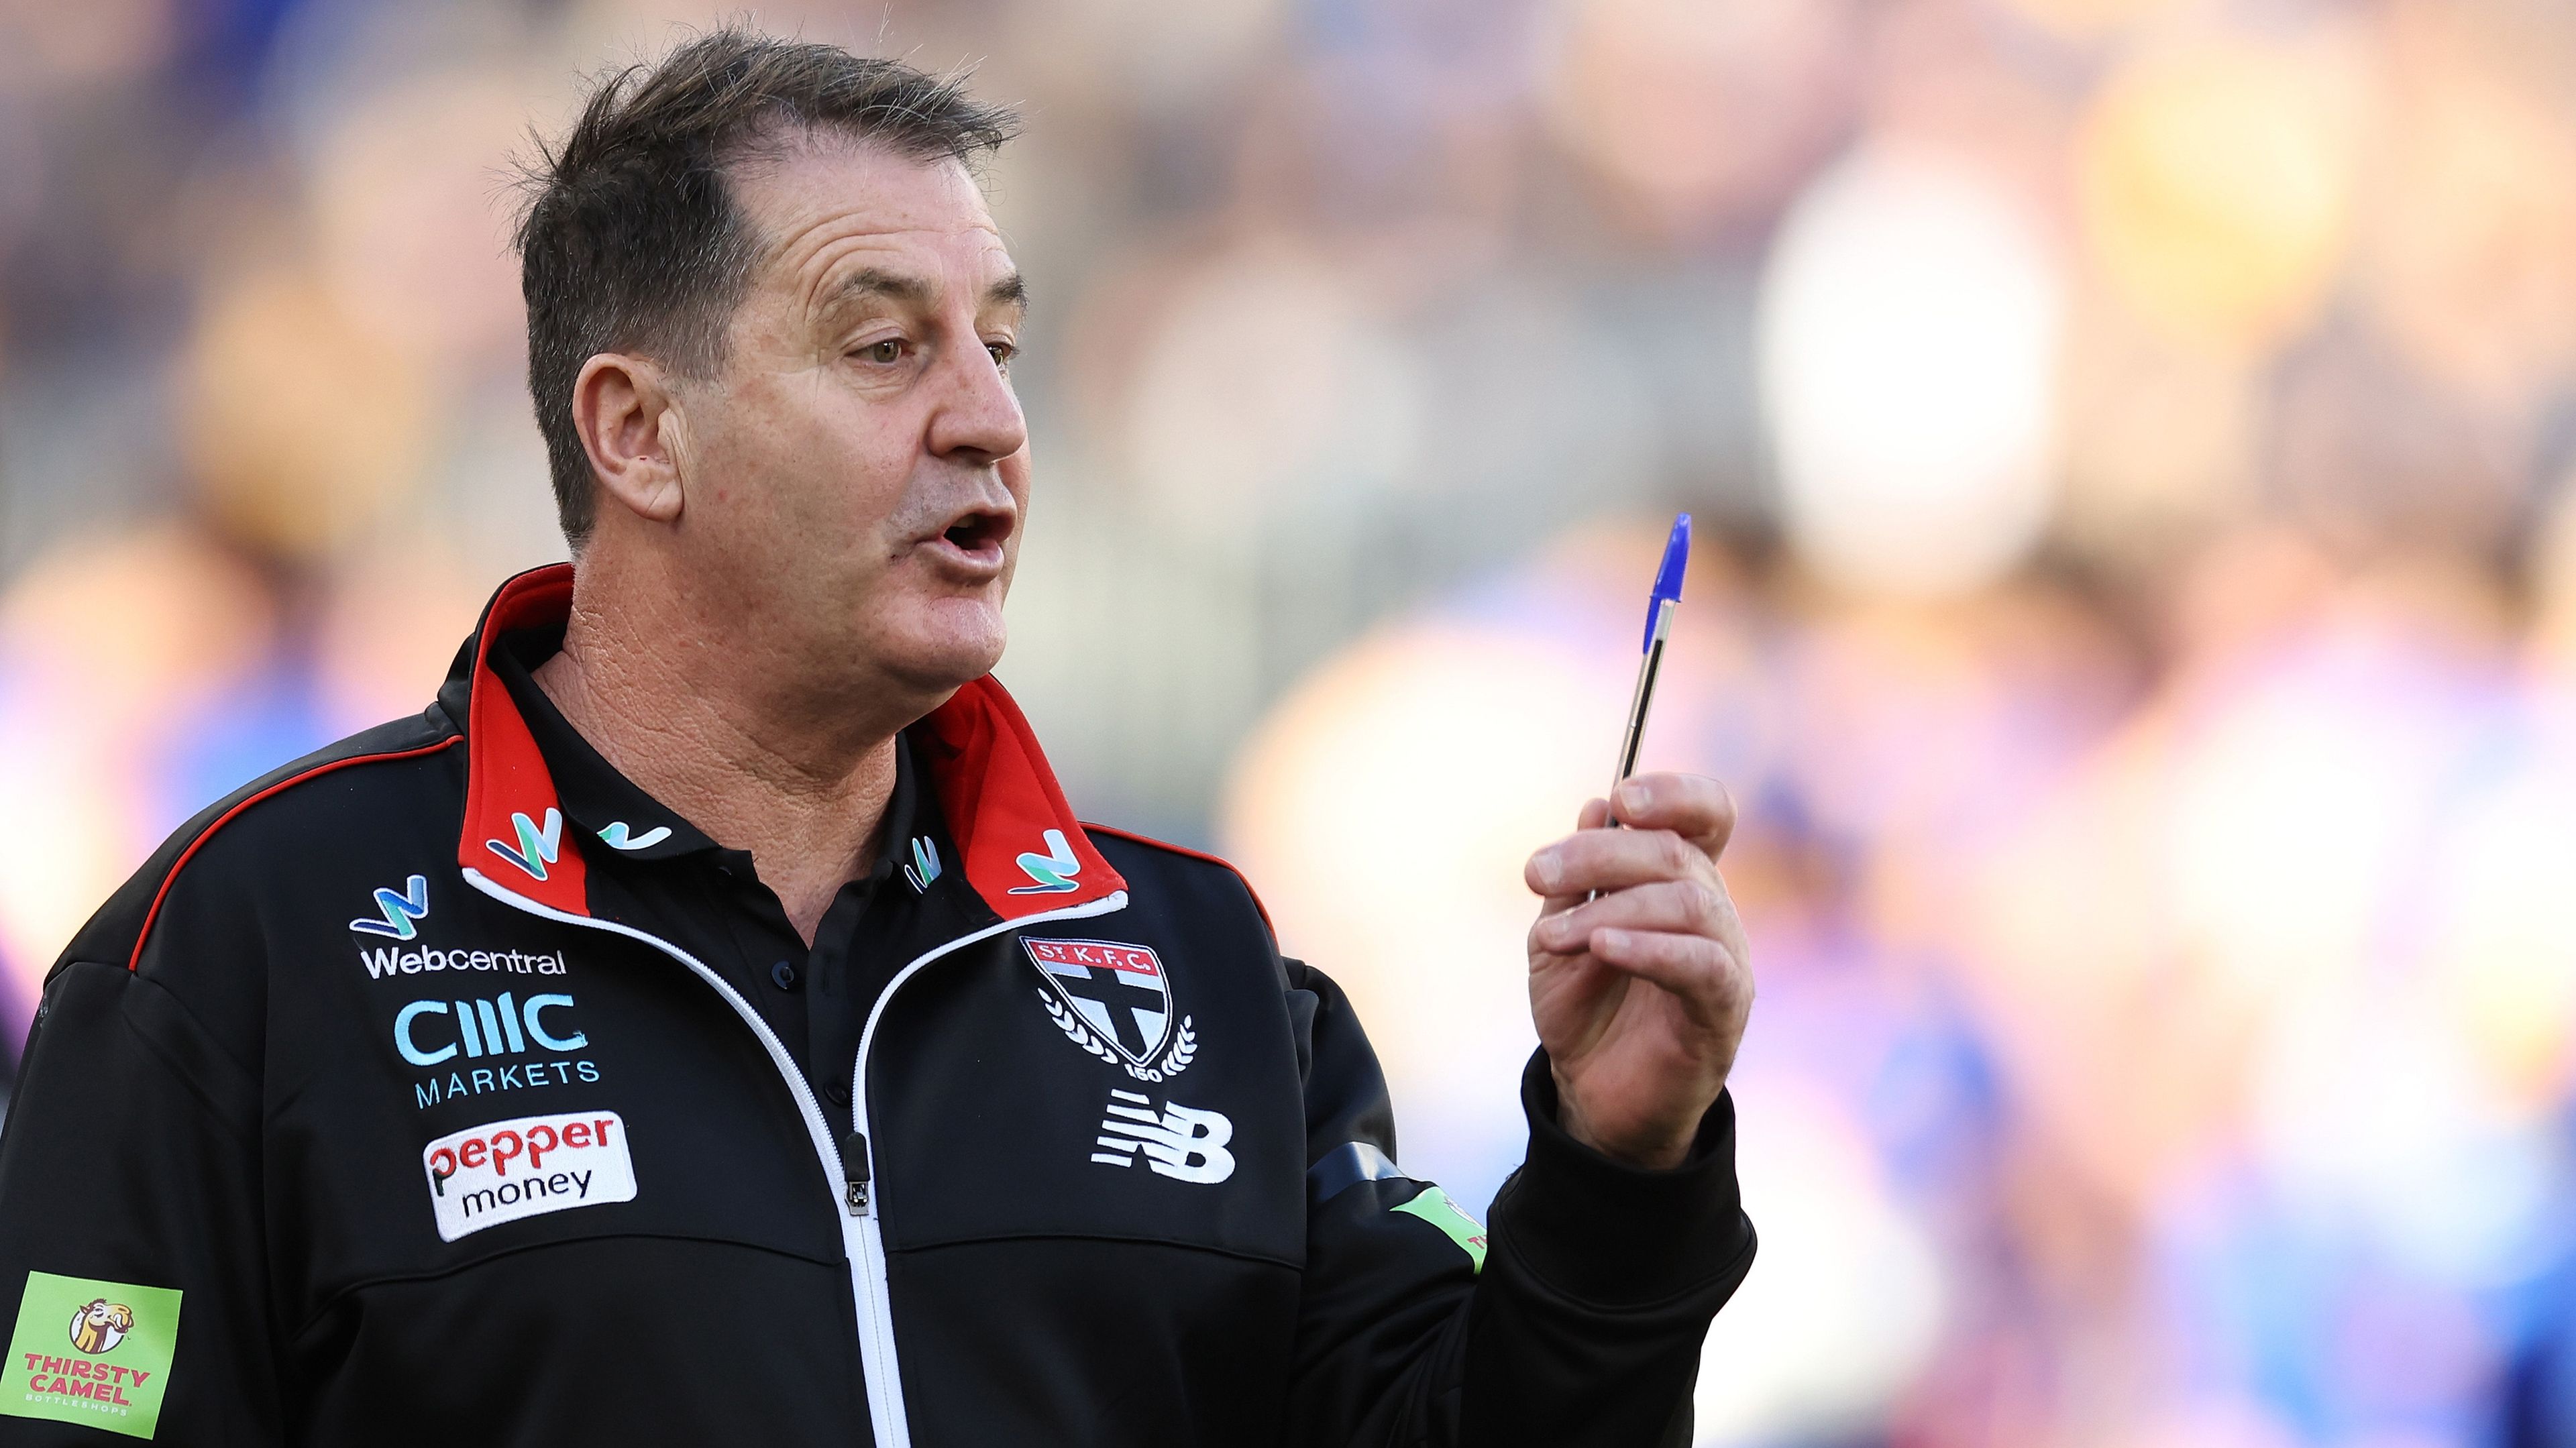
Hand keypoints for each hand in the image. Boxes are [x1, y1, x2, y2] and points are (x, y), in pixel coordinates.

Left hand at [1523, 773, 1752, 1169]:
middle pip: (1677, 852)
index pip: (1706, 815)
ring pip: (1688, 902)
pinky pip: (1702, 964)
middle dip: (1600, 855)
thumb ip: (1574, 880)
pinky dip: (1649, 948)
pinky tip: (1604, 947)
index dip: (1675, 794)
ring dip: (1611, 908)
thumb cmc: (1584, 1009)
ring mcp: (1726, 959)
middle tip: (1537, 873)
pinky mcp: (1725, 1009)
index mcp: (1678, 881)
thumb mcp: (1557, 936)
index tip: (1620, 797)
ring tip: (1553, 936)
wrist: (1593, 1096)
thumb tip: (1596, 805)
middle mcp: (1712, 911)